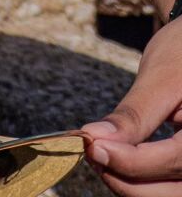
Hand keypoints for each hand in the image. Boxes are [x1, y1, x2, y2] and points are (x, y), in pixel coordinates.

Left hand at [83, 15, 181, 193]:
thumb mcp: (161, 79)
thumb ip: (133, 115)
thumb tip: (94, 140)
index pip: (177, 161)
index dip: (132, 161)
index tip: (93, 147)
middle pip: (177, 190)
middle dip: (129, 180)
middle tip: (93, 155)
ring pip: (173, 193)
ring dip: (134, 185)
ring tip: (102, 158)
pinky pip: (173, 184)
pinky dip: (144, 180)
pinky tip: (119, 160)